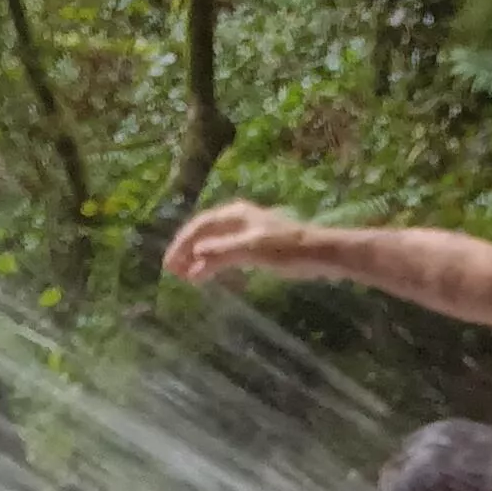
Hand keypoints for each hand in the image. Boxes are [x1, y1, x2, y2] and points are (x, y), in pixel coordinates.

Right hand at [163, 201, 315, 287]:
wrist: (322, 253)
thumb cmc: (287, 250)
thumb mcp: (251, 250)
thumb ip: (220, 253)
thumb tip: (192, 260)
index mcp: (235, 214)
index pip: (199, 226)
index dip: (182, 244)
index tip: (169, 265)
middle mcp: (239, 218)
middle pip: (205, 232)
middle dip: (187, 251)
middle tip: (173, 272)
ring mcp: (249, 230)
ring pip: (216, 242)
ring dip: (200, 258)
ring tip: (187, 276)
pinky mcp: (259, 245)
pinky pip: (228, 251)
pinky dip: (216, 262)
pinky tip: (213, 274)